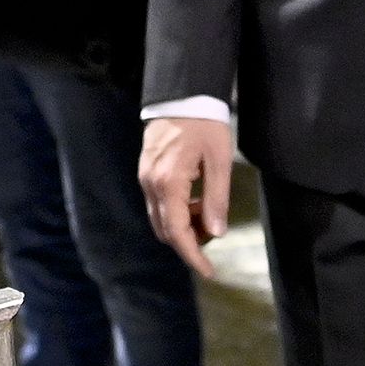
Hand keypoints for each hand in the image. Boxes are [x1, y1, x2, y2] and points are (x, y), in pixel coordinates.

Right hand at [139, 116, 235, 280]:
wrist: (183, 93)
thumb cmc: (206, 124)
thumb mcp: (220, 161)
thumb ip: (217, 199)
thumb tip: (217, 233)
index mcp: (169, 183)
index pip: (178, 233)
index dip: (193, 256)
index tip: (208, 272)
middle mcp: (151, 184)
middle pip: (165, 230)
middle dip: (189, 241)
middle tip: (214, 232)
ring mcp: (145, 177)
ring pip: (159, 218)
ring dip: (182, 226)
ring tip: (206, 212)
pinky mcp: (145, 170)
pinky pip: (157, 202)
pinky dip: (175, 211)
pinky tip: (195, 199)